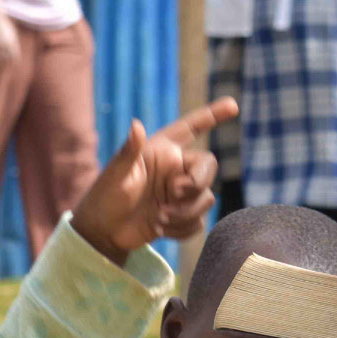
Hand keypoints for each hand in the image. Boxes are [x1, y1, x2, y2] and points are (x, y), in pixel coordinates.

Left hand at [70, 97, 237, 264]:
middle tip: (174, 192)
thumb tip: (136, 125)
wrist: (104, 232)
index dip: (212, 115)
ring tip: (159, 218)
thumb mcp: (115, 174)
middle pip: (208, 167)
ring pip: (206, 198)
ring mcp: (180, 195)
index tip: (232, 105)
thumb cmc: (105, 196)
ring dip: (185, 212)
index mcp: (162, 151)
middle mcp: (175, 169)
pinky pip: (198, 222)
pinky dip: (181, 229)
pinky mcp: (181, 217)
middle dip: (197, 182)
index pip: (191, 128)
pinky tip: (159, 229)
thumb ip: (130, 151)